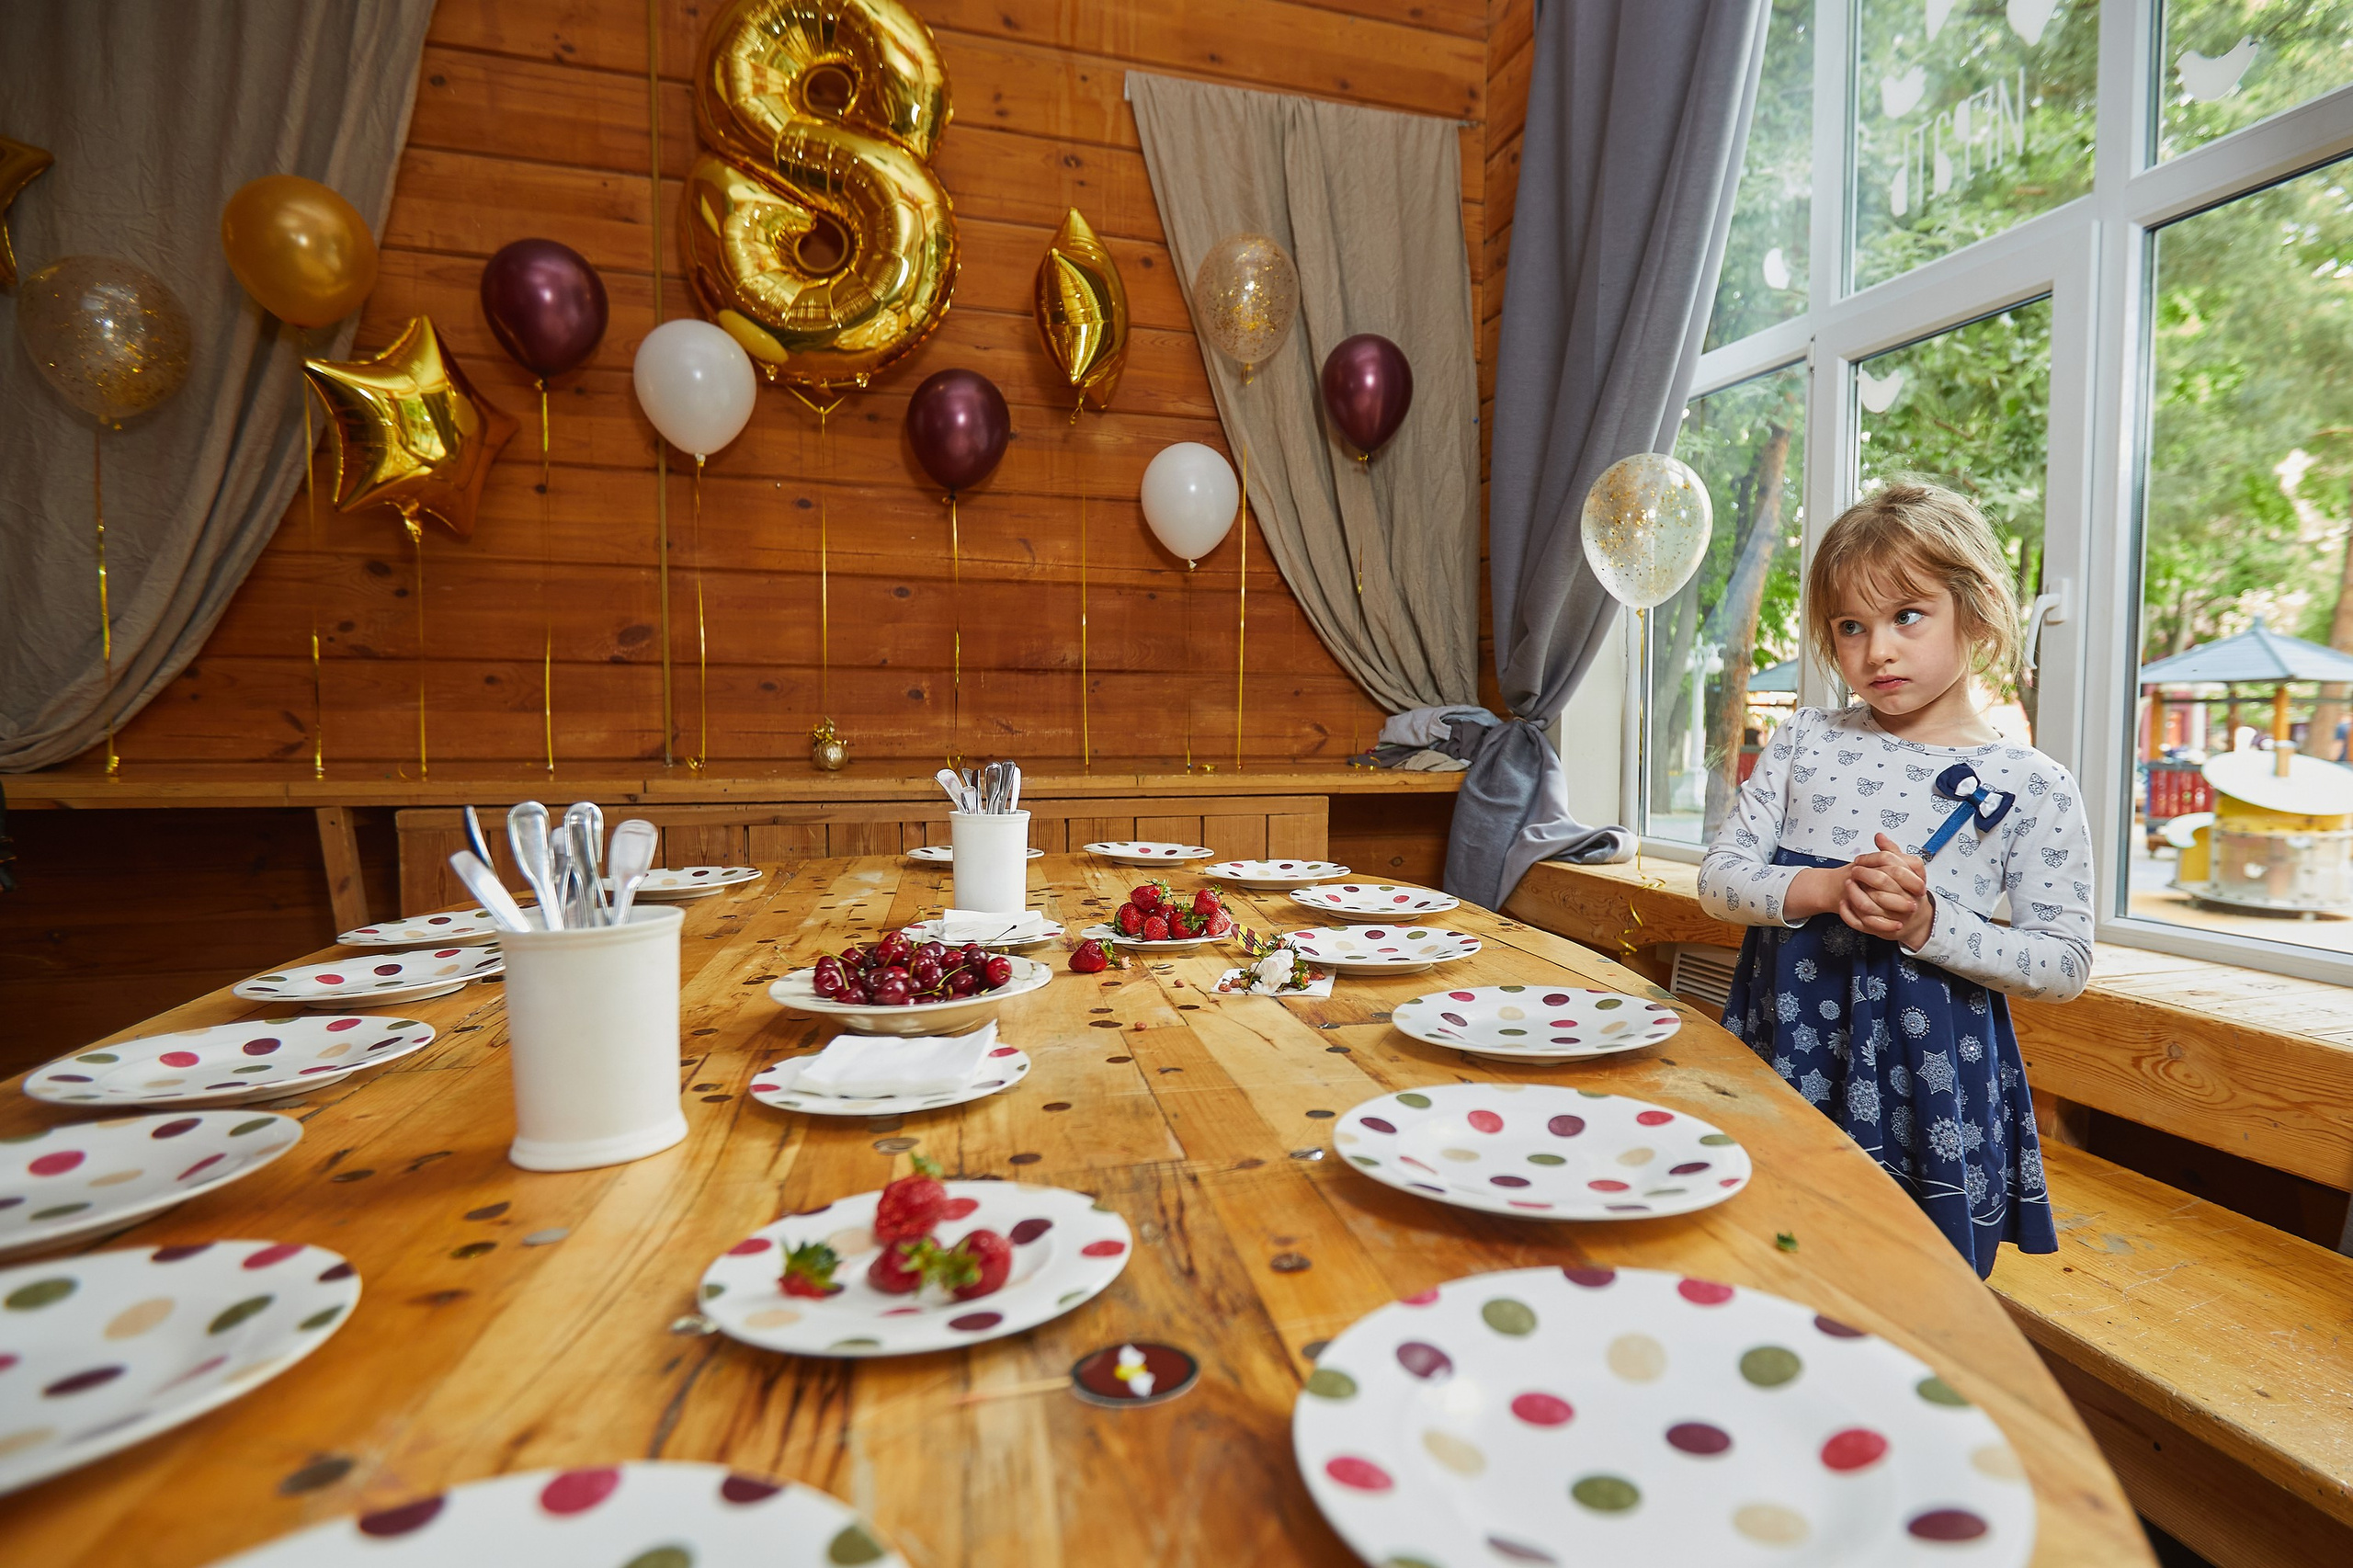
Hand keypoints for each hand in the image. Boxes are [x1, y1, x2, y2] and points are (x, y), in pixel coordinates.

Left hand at [1847, 833, 1933, 947]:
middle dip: (1864, 875)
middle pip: (1882, 884)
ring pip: (1869, 906)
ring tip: (1848, 885)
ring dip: (1854, 894)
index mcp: (1913, 884)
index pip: (1893, 866)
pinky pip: (1862, 923)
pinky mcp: (1881, 930)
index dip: (1873, 860)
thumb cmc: (1908, 891)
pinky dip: (1849, 914)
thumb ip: (1893, 853)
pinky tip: (1843, 904)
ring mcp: (1893, 917)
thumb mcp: (1906, 870)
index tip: (1860, 859)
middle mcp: (1905, 901)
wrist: (1915, 919)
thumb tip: (1879, 835)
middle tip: (1854, 871)